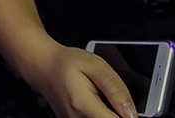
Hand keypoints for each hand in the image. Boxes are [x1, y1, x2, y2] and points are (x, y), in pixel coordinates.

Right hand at [21, 43, 138, 117]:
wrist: (42, 66)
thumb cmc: (65, 62)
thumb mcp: (95, 65)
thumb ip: (116, 89)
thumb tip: (132, 113)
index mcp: (84, 105)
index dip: (129, 117)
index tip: (132, 108)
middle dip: (120, 114)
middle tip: (112, 96)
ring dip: (110, 114)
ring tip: (103, 97)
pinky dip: (101, 114)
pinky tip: (99, 104)